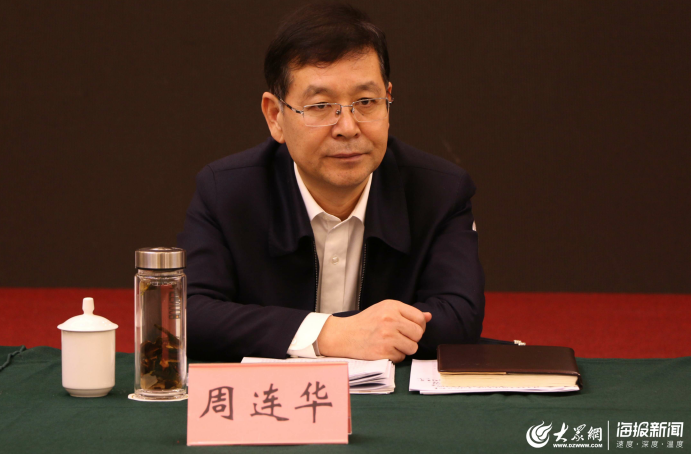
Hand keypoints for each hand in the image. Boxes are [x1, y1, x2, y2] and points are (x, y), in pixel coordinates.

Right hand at [316, 299, 431, 362]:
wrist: (344, 335)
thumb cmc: (366, 322)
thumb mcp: (384, 310)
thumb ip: (407, 313)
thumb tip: (429, 316)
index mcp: (392, 306)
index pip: (420, 318)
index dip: (419, 326)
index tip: (411, 329)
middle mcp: (390, 320)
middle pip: (418, 334)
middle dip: (413, 338)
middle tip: (401, 338)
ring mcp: (387, 336)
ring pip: (413, 347)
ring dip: (405, 349)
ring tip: (392, 344)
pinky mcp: (383, 352)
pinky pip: (401, 357)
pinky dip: (395, 356)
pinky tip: (384, 350)